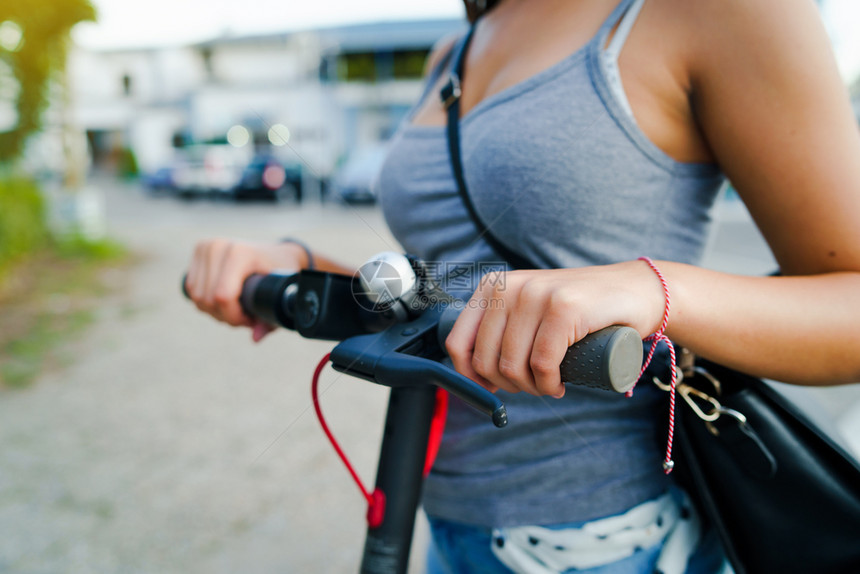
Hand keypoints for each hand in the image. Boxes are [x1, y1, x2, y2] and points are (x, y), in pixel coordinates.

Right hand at [184, 239, 308, 340]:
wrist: (276, 252)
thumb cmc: (281, 274)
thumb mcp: (281, 296)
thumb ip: (269, 320)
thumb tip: (256, 337)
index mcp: (240, 253)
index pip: (223, 296)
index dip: (234, 317)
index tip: (251, 320)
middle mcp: (219, 246)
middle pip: (207, 299)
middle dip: (225, 316)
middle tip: (245, 318)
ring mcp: (206, 246)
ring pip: (196, 296)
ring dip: (214, 310)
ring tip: (236, 309)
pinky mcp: (199, 250)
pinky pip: (192, 287)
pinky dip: (205, 301)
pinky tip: (223, 301)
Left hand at [444, 261, 665, 397]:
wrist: (636, 291)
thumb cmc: (580, 310)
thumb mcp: (529, 310)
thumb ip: (501, 326)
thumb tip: (470, 371)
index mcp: (492, 287)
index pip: (457, 342)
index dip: (469, 375)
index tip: (492, 388)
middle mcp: (509, 286)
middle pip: (485, 360)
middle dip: (508, 386)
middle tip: (533, 387)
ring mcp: (536, 294)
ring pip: (512, 365)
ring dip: (530, 389)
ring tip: (548, 386)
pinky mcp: (564, 308)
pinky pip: (542, 363)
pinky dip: (548, 384)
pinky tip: (558, 386)